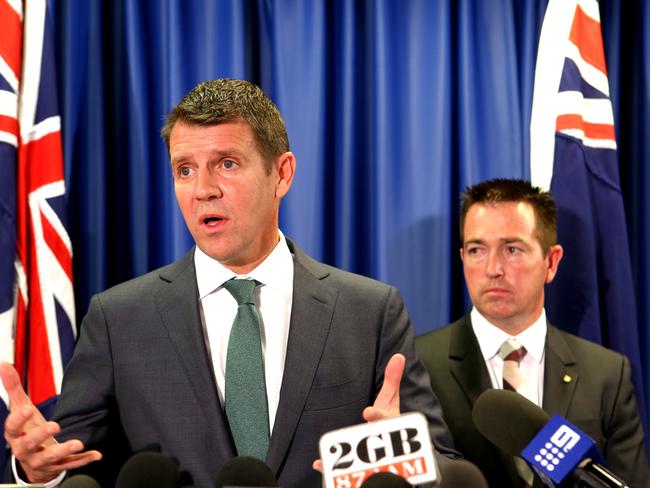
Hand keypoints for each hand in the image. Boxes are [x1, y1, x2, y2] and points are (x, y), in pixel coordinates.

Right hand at [0, 362, 101, 482]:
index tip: (28, 408)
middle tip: (55, 425)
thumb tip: (4, 364)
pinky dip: (83, 460)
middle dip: (41, 435)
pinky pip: (71, 464)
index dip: (19, 419)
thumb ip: (14, 388)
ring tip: (78, 443)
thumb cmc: (26, 429)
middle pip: (30, 444)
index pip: (12, 428)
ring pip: (51, 458)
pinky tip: (96, 454)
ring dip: (64, 449)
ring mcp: (42, 460)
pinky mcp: (58, 466)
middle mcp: (26, 449)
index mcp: (16, 434)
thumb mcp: (20, 409)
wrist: (31, 459)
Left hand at [312, 353, 405, 473]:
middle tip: (355, 437)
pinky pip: (345, 472)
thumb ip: (392, 380)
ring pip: (361, 462)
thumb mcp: (391, 401)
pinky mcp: (358, 469)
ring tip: (328, 459)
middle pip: (373, 443)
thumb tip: (398, 356)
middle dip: (365, 441)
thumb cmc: (391, 423)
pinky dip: (329, 469)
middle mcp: (381, 442)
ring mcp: (371, 458)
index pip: (386, 420)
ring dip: (346, 460)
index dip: (377, 416)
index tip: (368, 411)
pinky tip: (318, 463)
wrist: (396, 457)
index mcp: (388, 424)